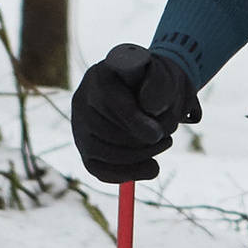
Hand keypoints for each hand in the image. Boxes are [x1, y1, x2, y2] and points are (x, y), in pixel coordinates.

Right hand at [70, 43, 200, 182]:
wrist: (142, 88)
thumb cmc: (152, 80)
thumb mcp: (162, 74)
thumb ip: (161, 86)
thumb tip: (152, 122)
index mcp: (100, 76)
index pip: (110, 103)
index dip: (134, 122)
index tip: (158, 134)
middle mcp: (82, 102)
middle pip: (108, 132)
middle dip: (143, 141)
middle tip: (167, 137)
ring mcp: (80, 128)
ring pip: (105, 154)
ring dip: (140, 156)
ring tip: (164, 145)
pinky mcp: (86, 150)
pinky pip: (101, 171)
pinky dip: (128, 173)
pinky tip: (150, 167)